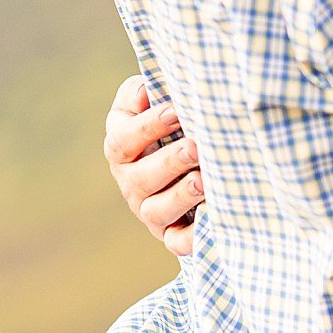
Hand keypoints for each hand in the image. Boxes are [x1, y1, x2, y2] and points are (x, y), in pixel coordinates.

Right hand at [104, 74, 205, 256]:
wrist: (197, 151)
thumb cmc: (176, 117)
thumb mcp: (157, 98)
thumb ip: (145, 90)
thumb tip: (146, 90)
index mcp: (122, 147)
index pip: (123, 140)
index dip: (148, 126)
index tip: (177, 110)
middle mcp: (131, 181)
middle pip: (140, 177)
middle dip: (169, 161)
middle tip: (195, 147)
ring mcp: (149, 209)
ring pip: (156, 211)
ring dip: (180, 196)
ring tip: (203, 180)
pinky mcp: (171, 233)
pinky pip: (177, 242)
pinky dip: (191, 236)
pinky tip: (211, 218)